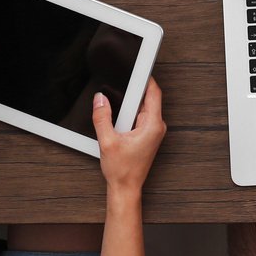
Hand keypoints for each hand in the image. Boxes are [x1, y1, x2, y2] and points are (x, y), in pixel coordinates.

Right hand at [92, 78, 165, 197]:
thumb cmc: (122, 170)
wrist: (125, 188)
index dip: (147, 78)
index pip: (154, 93)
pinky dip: (130, 112)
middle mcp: (156, 127)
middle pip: (148, 98)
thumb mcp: (107, 141)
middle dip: (134, 90)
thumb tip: (99, 99)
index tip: (140, 67)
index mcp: (152, 125)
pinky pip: (140, 116)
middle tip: (120, 83)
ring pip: (143, 107)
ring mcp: (152, 131)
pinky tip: (119, 116)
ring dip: (130, 103)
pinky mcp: (146, 135)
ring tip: (117, 105)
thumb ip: (102, 117)